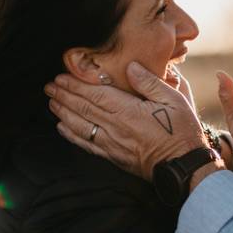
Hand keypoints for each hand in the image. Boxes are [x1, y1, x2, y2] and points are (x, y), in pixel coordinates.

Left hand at [44, 62, 211, 180]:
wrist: (182, 166)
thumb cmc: (182, 131)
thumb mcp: (174, 99)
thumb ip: (149, 82)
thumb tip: (130, 66)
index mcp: (129, 111)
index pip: (95, 95)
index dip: (76, 85)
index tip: (61, 77)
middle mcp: (116, 127)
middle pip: (83, 108)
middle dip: (64, 96)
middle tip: (49, 86)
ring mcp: (112, 144)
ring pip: (80, 126)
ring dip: (63, 113)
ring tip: (51, 102)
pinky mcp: (113, 156)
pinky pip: (87, 144)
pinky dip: (71, 135)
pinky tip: (62, 127)